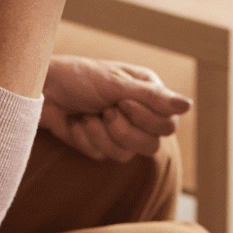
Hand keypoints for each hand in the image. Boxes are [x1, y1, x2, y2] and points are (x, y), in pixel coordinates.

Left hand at [42, 56, 191, 160]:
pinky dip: (86, 139)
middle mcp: (139, 114)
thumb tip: (189, 106)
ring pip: (126, 154)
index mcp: (149, 94)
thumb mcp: (117, 83)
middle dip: (124, 130)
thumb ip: (153, 97)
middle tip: (106, 110)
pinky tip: (76, 123)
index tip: (122, 100)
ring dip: (101, 134)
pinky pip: (102, 155)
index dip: (146, 118)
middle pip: (152, 145)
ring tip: (88, 115)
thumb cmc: (80, 77)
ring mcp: (120, 132)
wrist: (43, 89)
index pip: (168, 124)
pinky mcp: (100, 145)